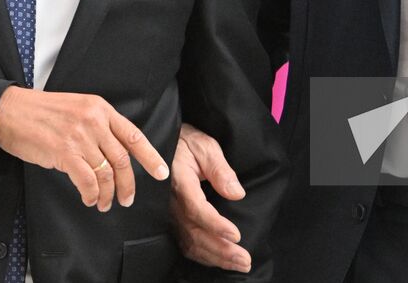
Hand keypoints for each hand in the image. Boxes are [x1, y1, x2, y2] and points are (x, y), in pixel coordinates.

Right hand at [0, 87, 167, 211]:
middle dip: (128, 184)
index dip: (150, 157)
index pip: (133, 135)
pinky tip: (89, 199)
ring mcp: (80, 136)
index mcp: (100, 108)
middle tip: (126, 199)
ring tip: (105, 203)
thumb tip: (112, 153)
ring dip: (108, 194)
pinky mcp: (64, 152)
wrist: (10, 111)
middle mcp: (94, 121)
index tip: (161, 172)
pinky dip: (92, 194)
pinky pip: (87, 181)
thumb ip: (97, 125)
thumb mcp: (77, 108)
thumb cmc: (41, 113)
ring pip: (106, 173)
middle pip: (122, 159)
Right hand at [170, 123, 251, 272]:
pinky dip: (203, 256)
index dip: (216, 225)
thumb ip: (220, 169)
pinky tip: (220, 261)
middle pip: (195, 233)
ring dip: (216, 257)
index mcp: (179, 182)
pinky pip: (185, 243)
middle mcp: (172, 203)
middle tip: (245, 259)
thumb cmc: (187, 143)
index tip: (236, 235)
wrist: (163, 145)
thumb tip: (237, 193)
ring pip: (191, 243)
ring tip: (239, 264)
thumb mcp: (205, 145)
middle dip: (221, 249)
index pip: (196, 209)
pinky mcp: (172, 221)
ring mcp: (170, 215)